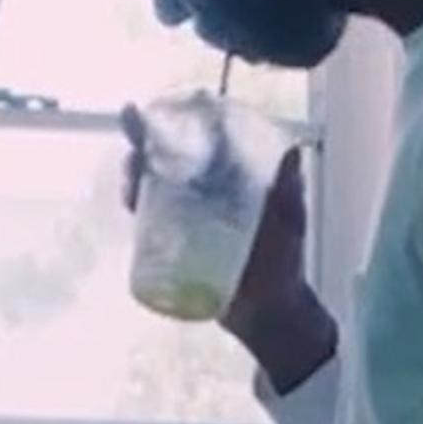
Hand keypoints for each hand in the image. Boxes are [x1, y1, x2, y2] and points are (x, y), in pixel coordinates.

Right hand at [120, 109, 331, 390]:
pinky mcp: (174, 240)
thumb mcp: (290, 221)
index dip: (174, 123)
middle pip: (166, 156)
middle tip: (135, 155)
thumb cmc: (284, 261)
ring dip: (135, 175)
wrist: (268, 311)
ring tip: (132, 183)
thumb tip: (292, 151)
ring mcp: (187, 213)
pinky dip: (136, 205)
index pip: (199, 139)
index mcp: (231, 175)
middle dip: (143, 148)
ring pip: (152, 183)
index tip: (154, 112)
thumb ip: (290, 191)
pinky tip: (130, 201)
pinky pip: (148, 217)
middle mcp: (206, 187)